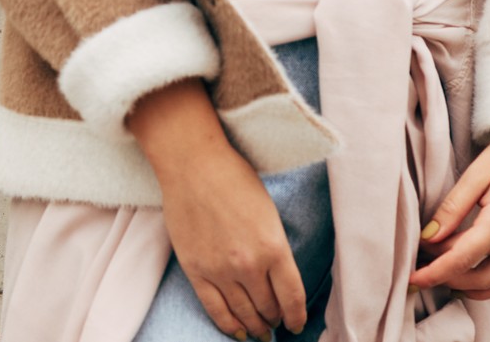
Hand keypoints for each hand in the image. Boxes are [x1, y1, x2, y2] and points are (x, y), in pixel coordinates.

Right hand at [156, 145, 308, 340]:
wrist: (193, 164)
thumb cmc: (234, 179)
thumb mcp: (269, 213)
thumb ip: (275, 249)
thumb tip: (277, 280)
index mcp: (274, 247)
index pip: (292, 298)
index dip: (296, 316)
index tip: (296, 323)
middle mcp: (249, 265)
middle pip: (268, 308)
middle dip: (274, 319)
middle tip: (276, 323)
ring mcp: (220, 270)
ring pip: (243, 314)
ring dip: (254, 326)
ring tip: (259, 332)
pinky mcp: (195, 270)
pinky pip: (215, 309)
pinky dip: (228, 325)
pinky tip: (237, 331)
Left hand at [408, 128, 489, 300]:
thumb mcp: (477, 173)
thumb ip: (452, 208)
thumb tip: (429, 236)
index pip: (463, 258)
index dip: (435, 272)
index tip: (413, 278)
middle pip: (477, 276)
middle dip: (445, 276)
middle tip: (420, 263)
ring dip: (464, 286)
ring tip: (438, 272)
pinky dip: (485, 285)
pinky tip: (466, 276)